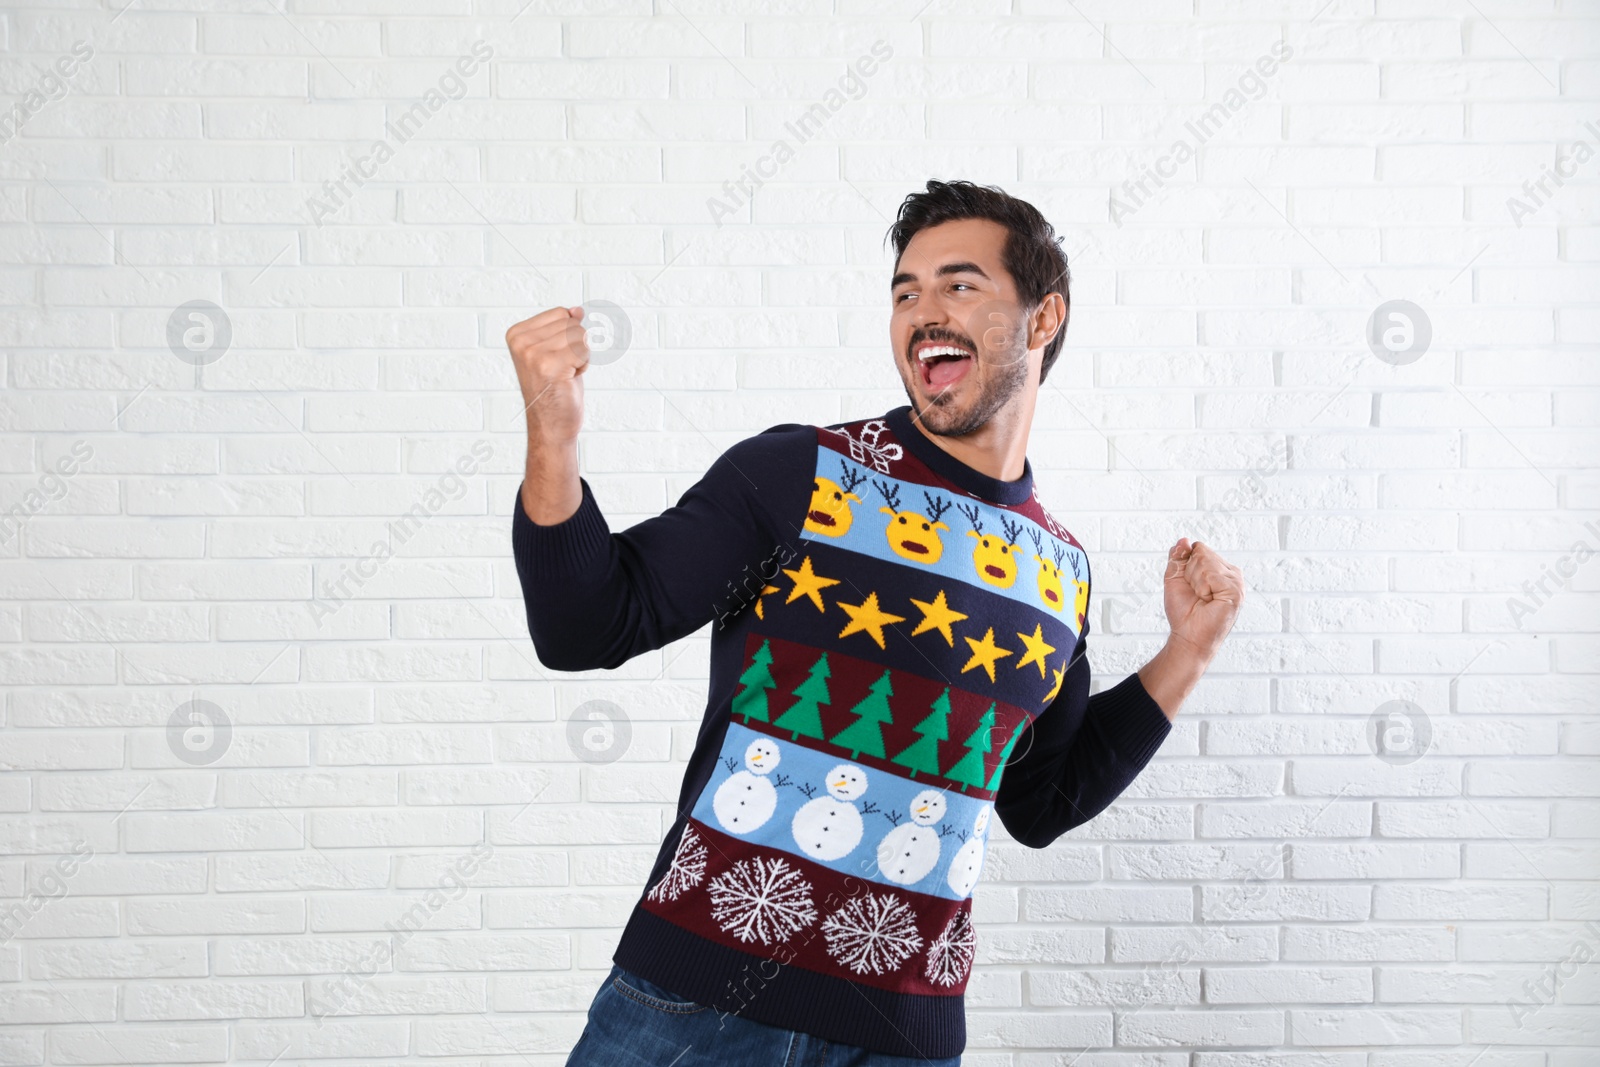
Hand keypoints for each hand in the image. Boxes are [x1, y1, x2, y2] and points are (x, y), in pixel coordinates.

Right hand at [506, 305, 588, 443]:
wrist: (551, 424)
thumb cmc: (555, 388)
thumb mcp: (558, 350)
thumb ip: (565, 328)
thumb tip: (577, 310)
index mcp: (517, 334)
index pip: (561, 314)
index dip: (568, 336)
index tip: (556, 358)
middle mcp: (521, 342)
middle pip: (572, 324)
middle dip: (576, 347)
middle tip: (562, 369)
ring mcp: (533, 354)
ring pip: (580, 336)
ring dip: (581, 357)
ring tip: (565, 374)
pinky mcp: (549, 366)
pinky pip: (584, 350)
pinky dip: (583, 365)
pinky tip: (568, 379)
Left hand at [1162, 538, 1243, 661]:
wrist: (1187, 635)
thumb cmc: (1183, 610)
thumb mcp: (1174, 577)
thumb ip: (1178, 557)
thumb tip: (1184, 540)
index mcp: (1219, 568)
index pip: (1198, 548)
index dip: (1185, 566)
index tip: (1190, 586)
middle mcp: (1231, 572)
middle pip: (1201, 552)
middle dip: (1189, 574)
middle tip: (1196, 594)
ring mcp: (1236, 581)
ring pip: (1205, 561)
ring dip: (1196, 582)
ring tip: (1203, 598)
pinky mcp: (1236, 591)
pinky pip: (1210, 574)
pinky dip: (1202, 588)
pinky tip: (1208, 600)